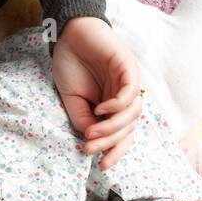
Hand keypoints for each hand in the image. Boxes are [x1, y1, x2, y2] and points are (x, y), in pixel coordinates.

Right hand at [52, 16, 141, 170]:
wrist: (68, 35)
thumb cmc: (71, 65)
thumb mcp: (73, 101)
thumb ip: (84, 120)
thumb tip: (92, 140)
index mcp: (114, 105)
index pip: (123, 133)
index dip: (116, 150)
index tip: (102, 165)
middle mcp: (125, 95)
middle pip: (130, 127)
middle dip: (111, 142)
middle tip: (90, 148)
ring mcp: (128, 81)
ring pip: (133, 113)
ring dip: (113, 127)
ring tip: (91, 130)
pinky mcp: (127, 66)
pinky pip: (130, 92)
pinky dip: (118, 105)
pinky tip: (101, 109)